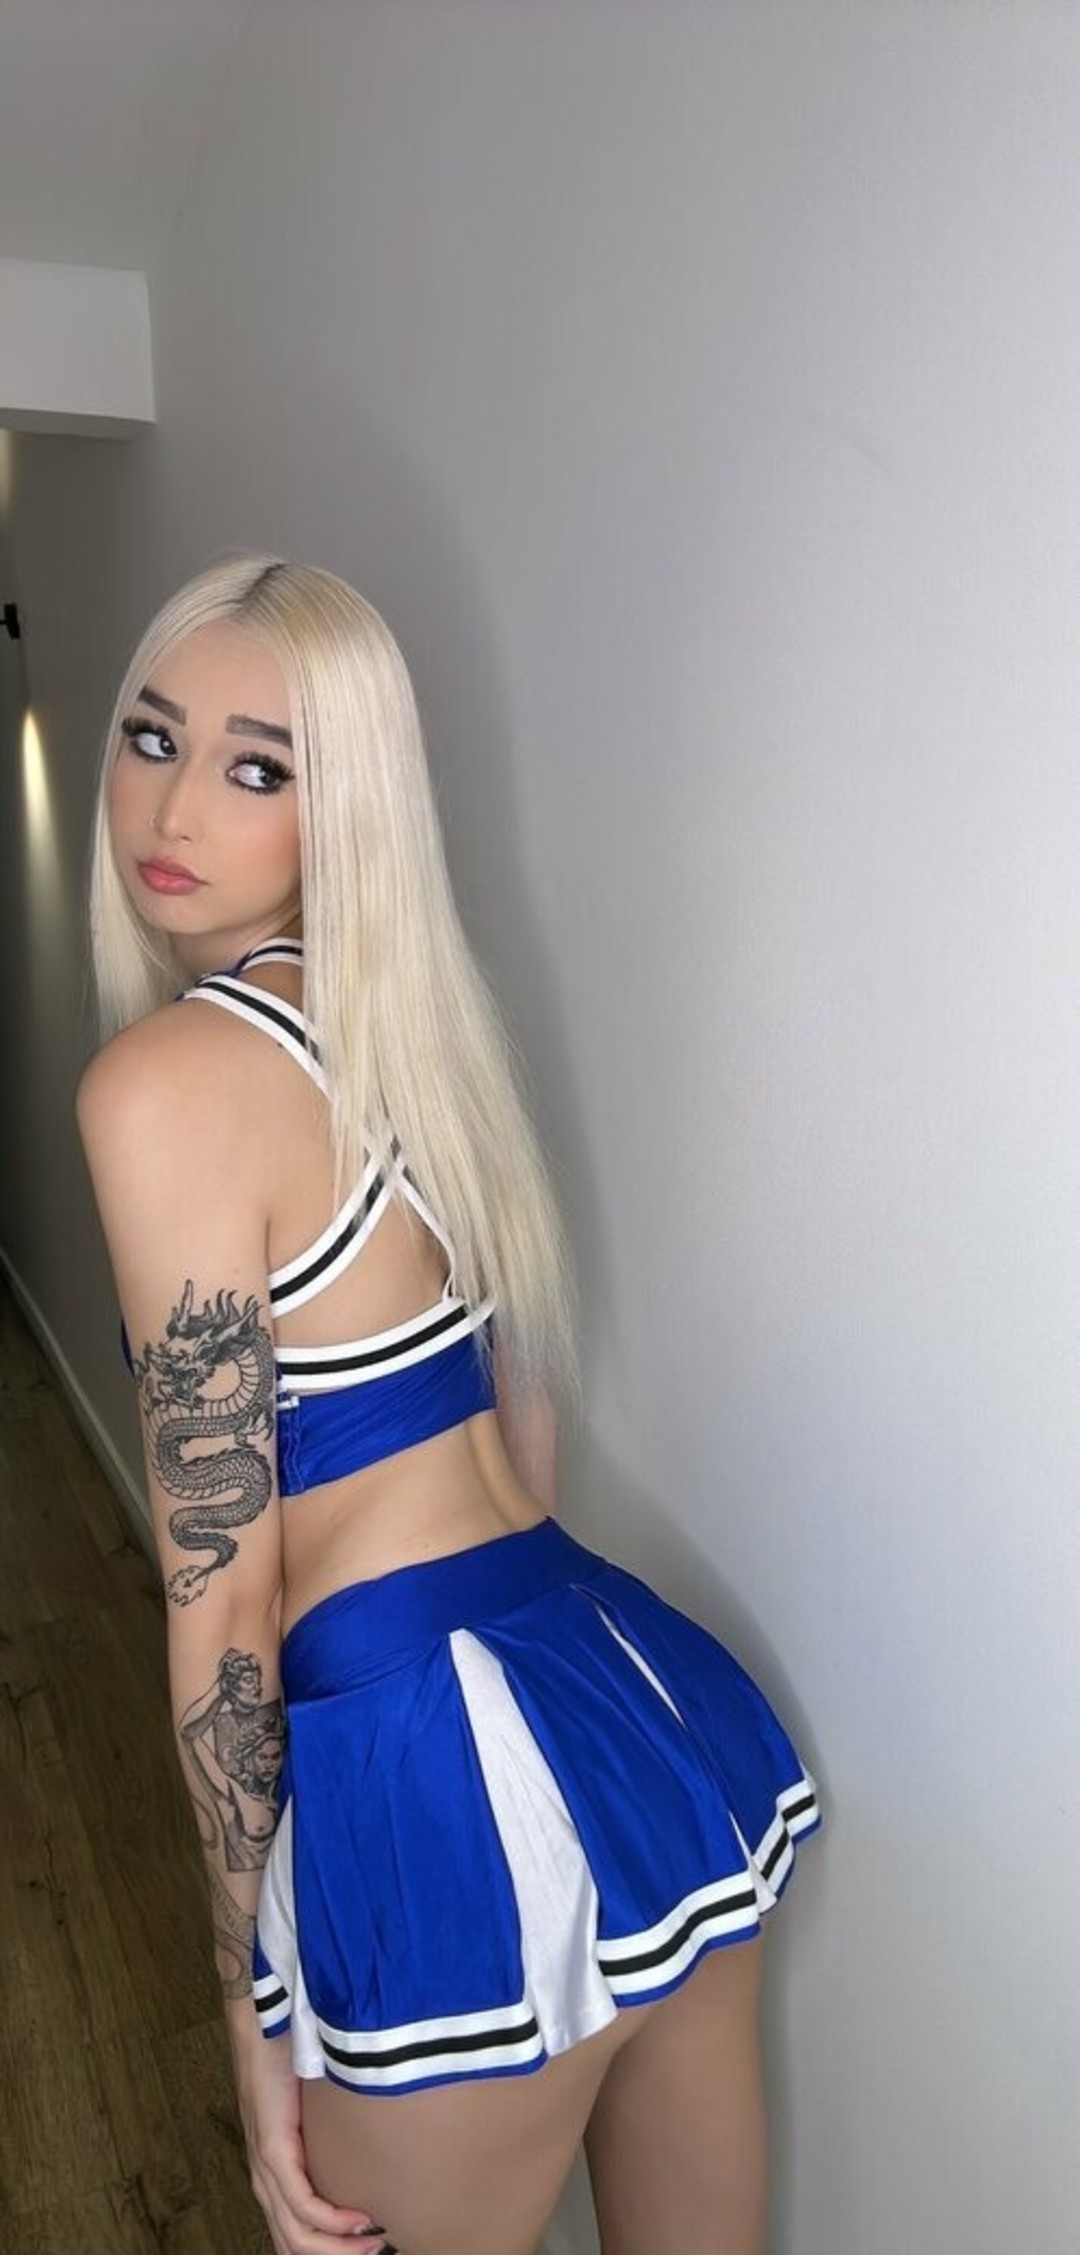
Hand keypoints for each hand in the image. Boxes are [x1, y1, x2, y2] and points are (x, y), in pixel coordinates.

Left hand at [226, 1999, 387, 2252]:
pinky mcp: (272, 2152)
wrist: (265, 2025)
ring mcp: (266, 2170)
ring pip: (297, 2237)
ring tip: (373, 2245)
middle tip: (377, 2252)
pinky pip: (301, 2205)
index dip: (330, 2250)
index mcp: (273, 2174)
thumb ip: (328, 2133)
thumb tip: (368, 2146)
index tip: (369, 2245)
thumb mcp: (313, 2109)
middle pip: (295, 2246)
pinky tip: (358, 2221)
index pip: (293, 2234)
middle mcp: (265, 2180)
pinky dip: (332, 2222)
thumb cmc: (290, 2059)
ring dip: (338, 2250)